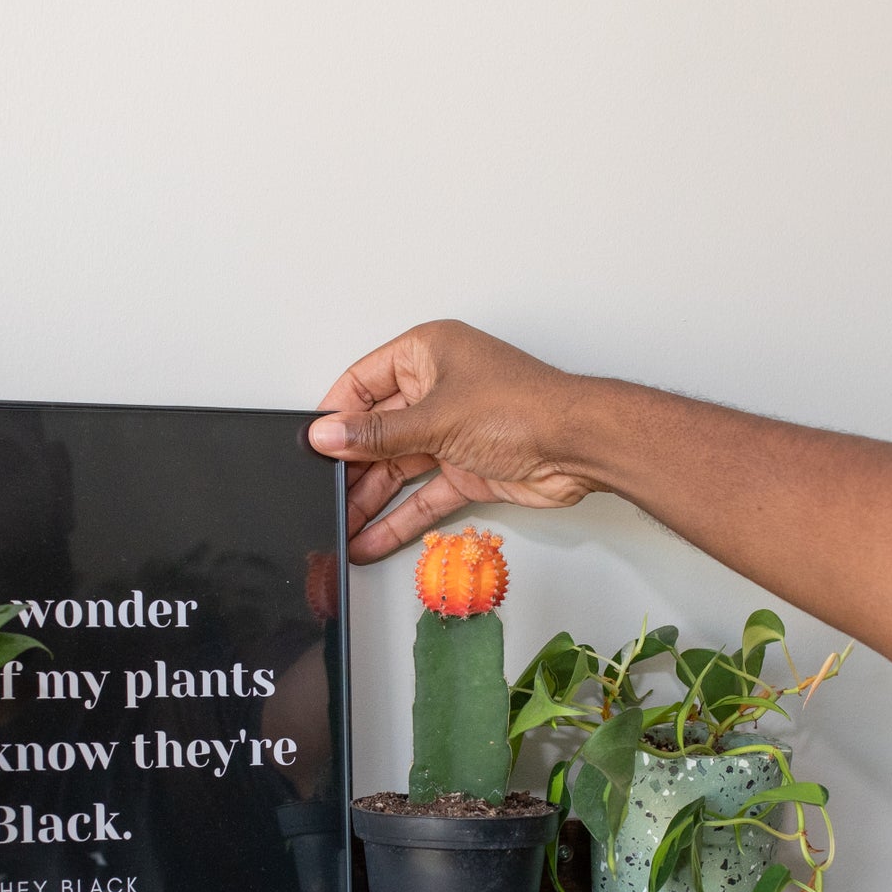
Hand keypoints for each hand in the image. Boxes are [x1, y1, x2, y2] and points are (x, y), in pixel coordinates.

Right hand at [308, 321, 599, 560]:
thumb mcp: (435, 418)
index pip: (364, 381)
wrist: (581, 446)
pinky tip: (372, 538)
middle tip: (321, 495)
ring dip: (370, 499)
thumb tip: (328, 435)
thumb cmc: (523, 407)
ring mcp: (452, 429)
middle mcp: (437, 388)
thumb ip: (377, 434)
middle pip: (378, 430)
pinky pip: (423, 494)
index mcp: (428, 353)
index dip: (336, 414)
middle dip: (350, 466)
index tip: (311, 446)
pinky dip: (400, 518)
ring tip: (338, 527)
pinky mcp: (466, 467)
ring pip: (398, 467)